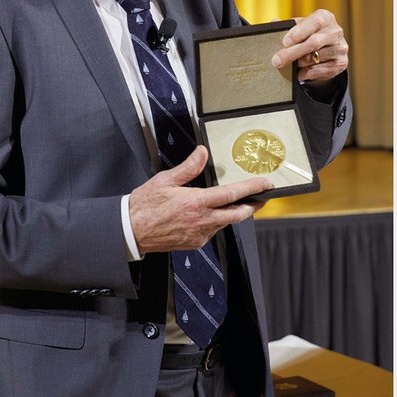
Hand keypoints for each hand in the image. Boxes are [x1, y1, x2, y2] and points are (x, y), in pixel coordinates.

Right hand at [129, 145, 270, 254]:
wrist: (130, 231)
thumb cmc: (145, 205)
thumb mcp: (166, 180)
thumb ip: (188, 167)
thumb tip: (202, 153)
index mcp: (196, 202)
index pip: (232, 194)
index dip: (252, 188)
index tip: (265, 183)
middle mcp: (202, 220)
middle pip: (238, 214)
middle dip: (253, 205)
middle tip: (262, 197)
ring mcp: (199, 234)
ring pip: (226, 223)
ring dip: (234, 213)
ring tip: (240, 203)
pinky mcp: (195, 242)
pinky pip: (213, 231)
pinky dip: (218, 222)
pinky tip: (214, 214)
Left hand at [271, 9, 348, 81]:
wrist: (328, 48)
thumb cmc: (309, 34)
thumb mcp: (300, 27)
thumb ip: (287, 25)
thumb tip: (273, 23)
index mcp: (325, 17)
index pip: (314, 22)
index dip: (299, 32)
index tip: (285, 42)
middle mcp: (335, 31)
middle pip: (314, 43)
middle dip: (293, 52)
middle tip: (277, 61)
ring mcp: (340, 48)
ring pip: (316, 58)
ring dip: (300, 63)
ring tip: (290, 65)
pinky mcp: (341, 63)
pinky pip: (321, 71)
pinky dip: (308, 73)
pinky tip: (300, 73)